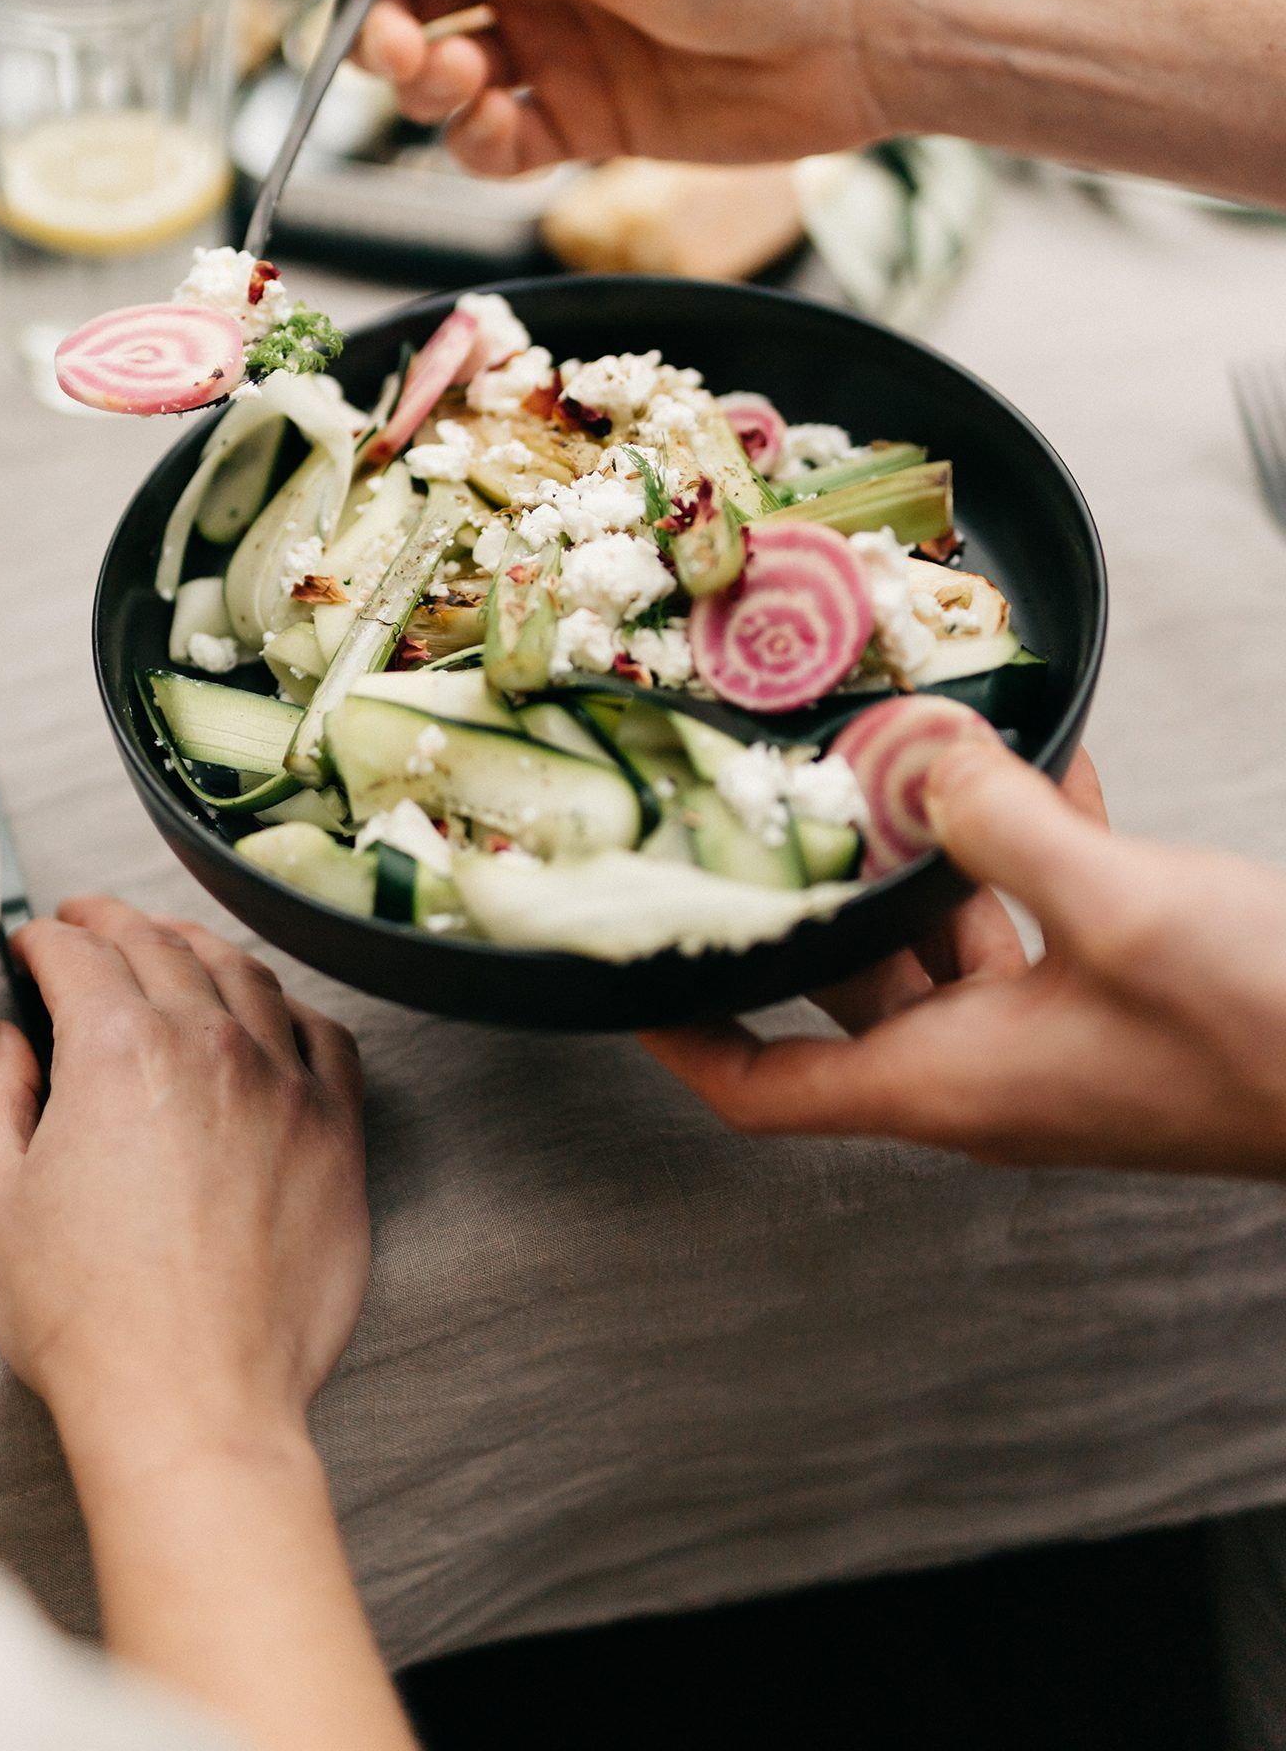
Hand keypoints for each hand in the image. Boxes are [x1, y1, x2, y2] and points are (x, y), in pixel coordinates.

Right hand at [0, 897, 368, 1455]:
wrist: (194, 1401)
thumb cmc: (93, 1321)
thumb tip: (3, 1044)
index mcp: (119, 1050)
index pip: (80, 954)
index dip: (47, 938)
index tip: (36, 942)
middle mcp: (211, 1046)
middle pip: (161, 946)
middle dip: (115, 923)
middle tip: (92, 923)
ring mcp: (284, 1083)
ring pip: (244, 974)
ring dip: (198, 947)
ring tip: (173, 947)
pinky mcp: (337, 1130)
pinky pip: (323, 1034)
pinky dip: (287, 1007)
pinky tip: (268, 1014)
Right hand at [294, 0, 889, 176]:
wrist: (857, 27)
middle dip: (380, 23)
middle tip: (400, 49)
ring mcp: (558, 43)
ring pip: (441, 72)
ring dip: (426, 86)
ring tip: (463, 85)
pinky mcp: (587, 119)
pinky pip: (496, 142)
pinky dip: (476, 144)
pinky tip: (497, 129)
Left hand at [641, 744, 1285, 1179]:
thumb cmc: (1274, 1039)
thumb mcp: (1119, 910)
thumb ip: (1002, 826)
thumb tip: (917, 758)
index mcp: (950, 1082)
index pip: (760, 1088)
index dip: (676, 1032)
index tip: (618, 962)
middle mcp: (983, 1070)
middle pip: (840, 986)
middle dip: (804, 889)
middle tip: (754, 795)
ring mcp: (1050, 1037)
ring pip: (936, 937)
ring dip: (918, 849)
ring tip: (895, 750)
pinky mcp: (1113, 998)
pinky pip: (1030, 917)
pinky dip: (1016, 846)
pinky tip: (1037, 761)